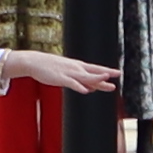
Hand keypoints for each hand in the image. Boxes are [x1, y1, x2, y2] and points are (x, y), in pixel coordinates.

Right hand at [3, 53, 120, 95]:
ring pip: (85, 77)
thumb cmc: (51, 67)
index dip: (107, 70)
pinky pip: (71, 83)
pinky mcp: (60, 78)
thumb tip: (92, 89)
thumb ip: (81, 81)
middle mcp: (76, 68)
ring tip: (106, 80)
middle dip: (106, 73)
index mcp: (78, 66)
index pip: (95, 68)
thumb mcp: (68, 73)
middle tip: (118, 74)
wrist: (35, 62)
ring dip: (96, 79)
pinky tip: (86, 90)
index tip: (117, 72)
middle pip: (93, 71)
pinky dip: (79, 86)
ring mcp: (69, 73)